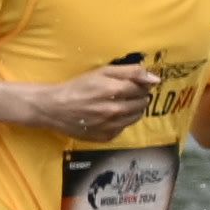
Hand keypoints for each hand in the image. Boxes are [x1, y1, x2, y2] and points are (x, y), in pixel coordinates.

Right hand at [15, 60, 159, 143]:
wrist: (54, 108)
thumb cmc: (78, 87)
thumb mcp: (102, 72)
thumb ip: (131, 72)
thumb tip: (156, 79)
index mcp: (116, 90)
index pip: (143, 89)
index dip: (140, 85)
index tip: (132, 84)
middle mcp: (116, 110)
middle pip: (142, 104)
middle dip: (137, 97)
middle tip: (124, 94)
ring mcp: (111, 126)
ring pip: (136, 117)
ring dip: (132, 109)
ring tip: (118, 104)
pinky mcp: (106, 137)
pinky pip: (123, 128)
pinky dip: (121, 121)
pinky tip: (108, 116)